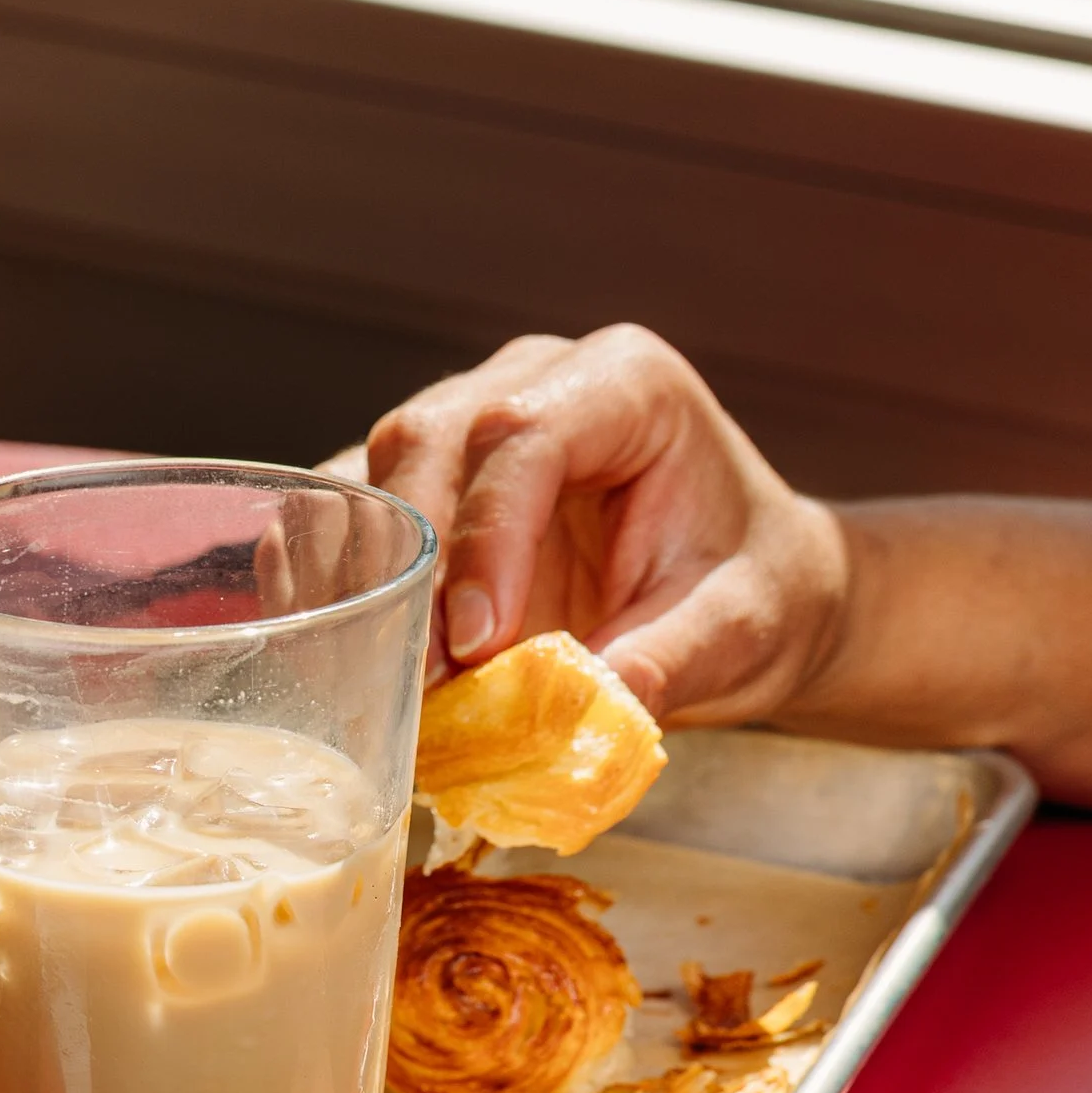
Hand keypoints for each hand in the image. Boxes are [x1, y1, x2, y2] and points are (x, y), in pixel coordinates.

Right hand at [337, 326, 846, 724]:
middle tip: (421, 677)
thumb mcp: (734, 633)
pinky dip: (341, 580)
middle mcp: (533, 379)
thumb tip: (583, 713)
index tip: (479, 642)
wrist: (742, 587)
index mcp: (625, 384)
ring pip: (373, 469)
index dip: (485, 536)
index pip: (523, 435)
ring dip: (363, 574)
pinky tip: (348, 648)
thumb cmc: (750, 590)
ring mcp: (467, 419)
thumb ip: (664, 662)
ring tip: (376, 671)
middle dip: (411, 562)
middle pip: (426, 438)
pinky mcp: (424, 479)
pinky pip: (354, 513)